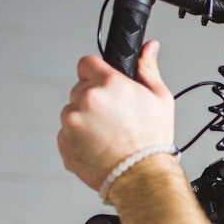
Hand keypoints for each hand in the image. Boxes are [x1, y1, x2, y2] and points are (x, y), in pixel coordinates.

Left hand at [58, 40, 174, 190]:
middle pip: (80, 89)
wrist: (141, 176)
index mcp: (108, 83)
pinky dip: (79, 140)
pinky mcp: (63, 142)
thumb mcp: (160, 99)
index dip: (96, 73)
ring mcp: (71, 121)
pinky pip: (67, 134)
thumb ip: (148, 68)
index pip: (87, 63)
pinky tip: (100, 147)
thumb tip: (149, 48)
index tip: (104, 86)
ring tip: (109, 137)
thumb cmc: (152, 140)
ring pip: (73, 112)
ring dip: (86, 121)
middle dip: (94, 101)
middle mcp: (86, 99)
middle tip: (115, 119)